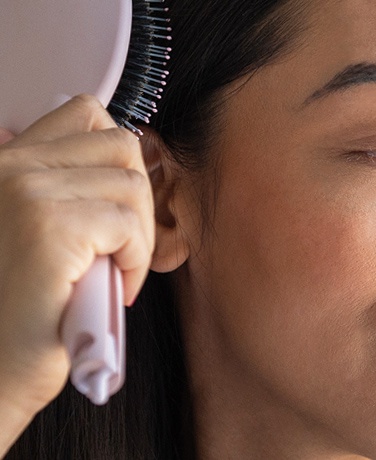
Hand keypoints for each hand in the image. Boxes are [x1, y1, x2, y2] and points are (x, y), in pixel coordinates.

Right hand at [0, 95, 154, 417]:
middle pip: (122, 144)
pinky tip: (117, 286)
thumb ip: (69, 188)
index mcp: (11, 160)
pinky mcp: (51, 229)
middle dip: (139, 198)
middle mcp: (13, 165)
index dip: (119, 156)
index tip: (119, 203)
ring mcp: (29, 192)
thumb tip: (122, 164)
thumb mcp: (43, 229)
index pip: (86, 112)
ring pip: (133, 184)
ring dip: (140, 233)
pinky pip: (129, 225)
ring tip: (119, 268)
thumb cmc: (30, 304)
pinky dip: (137, 259)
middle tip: (127, 244)